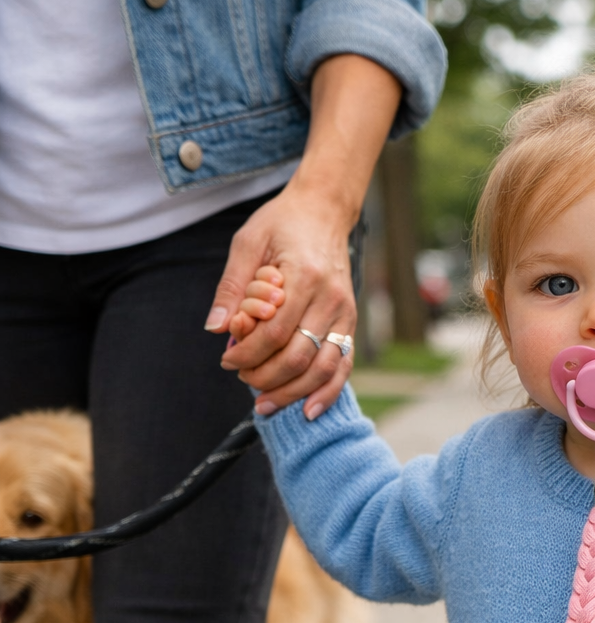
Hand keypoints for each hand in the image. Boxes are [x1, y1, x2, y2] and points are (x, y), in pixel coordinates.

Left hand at [204, 54, 400, 419]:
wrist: (324, 211)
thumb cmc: (281, 224)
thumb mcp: (247, 244)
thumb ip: (231, 288)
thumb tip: (215, 330)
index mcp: (304, 277)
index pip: (274, 332)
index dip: (247, 354)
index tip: (226, 359)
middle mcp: (331, 299)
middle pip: (297, 356)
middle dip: (265, 377)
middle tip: (240, 377)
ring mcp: (345, 313)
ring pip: (321, 368)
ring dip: (292, 392)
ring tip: (266, 404)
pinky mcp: (350, 323)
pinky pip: (342, 365)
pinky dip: (327, 391)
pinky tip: (308, 411)